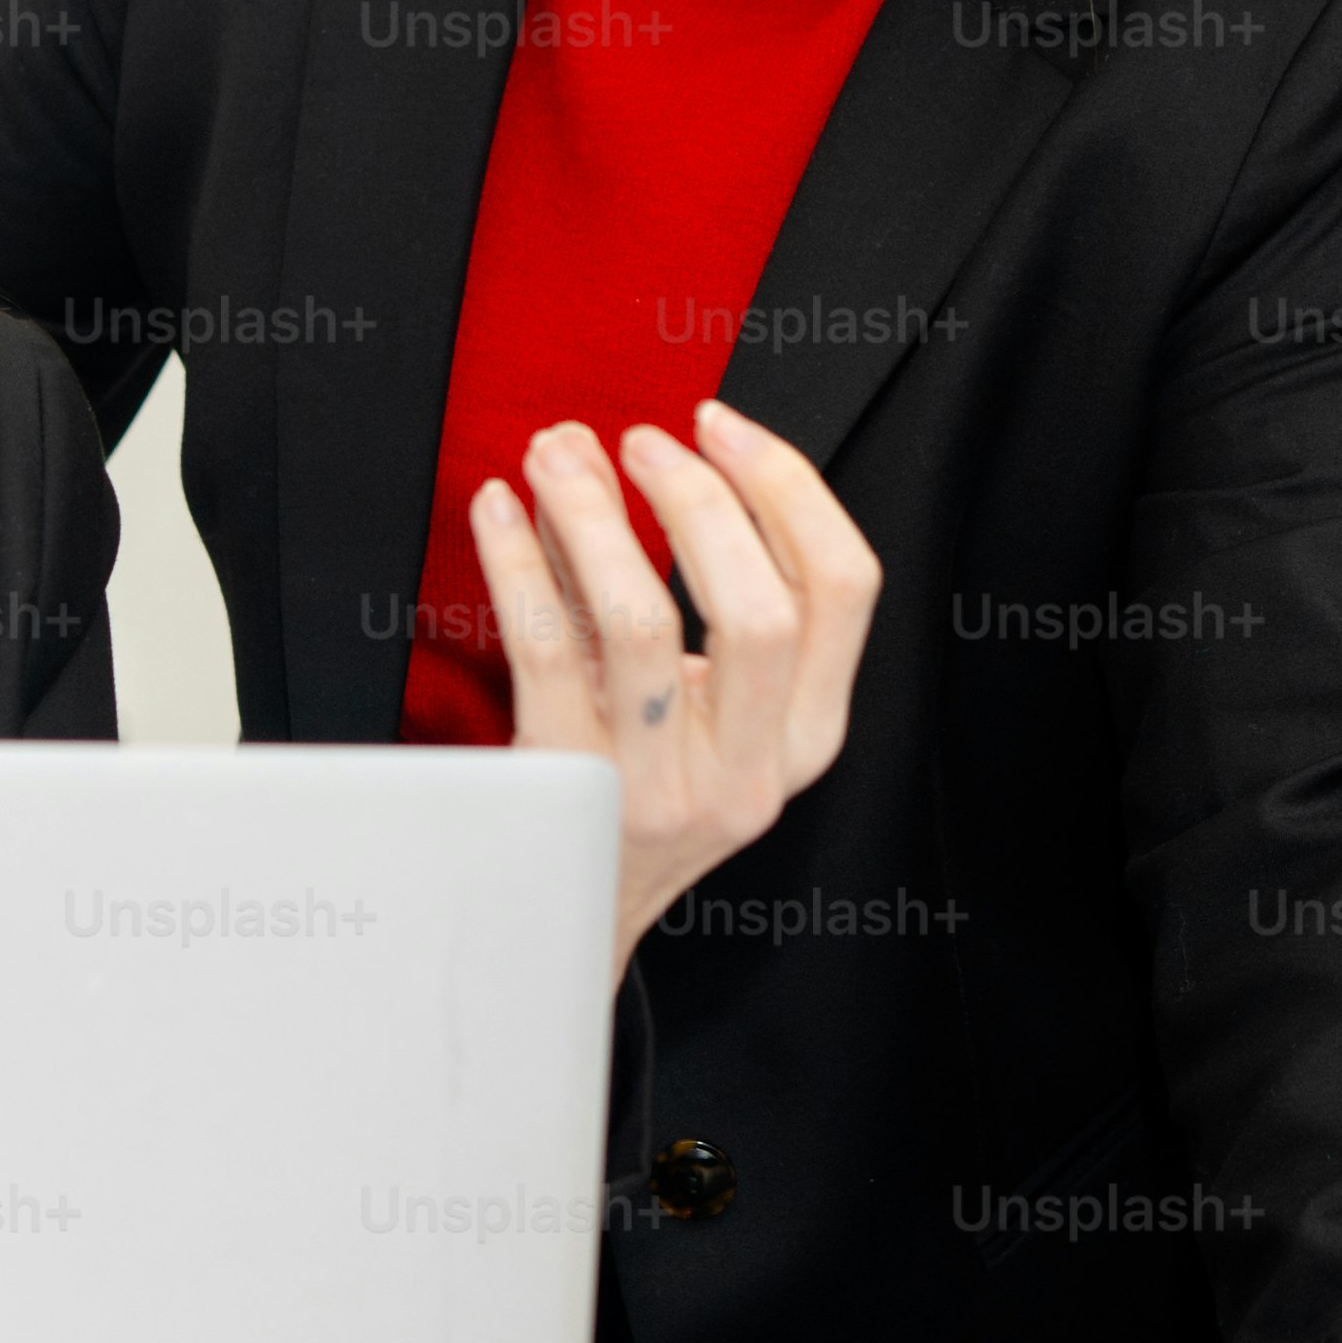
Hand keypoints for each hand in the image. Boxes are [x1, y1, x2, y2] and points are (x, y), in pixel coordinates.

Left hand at [466, 396, 879, 970]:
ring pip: (644, 624)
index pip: (842, 587)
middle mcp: (751, 771)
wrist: (566, 915)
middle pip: (760, 609)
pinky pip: (546, 651)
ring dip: (597, 517)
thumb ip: (673, 579)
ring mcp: (662, 791)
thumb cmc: (636, 787)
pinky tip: (499, 512)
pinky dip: (517, 563)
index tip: (721, 427)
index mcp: (807, 735)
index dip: (786, 488)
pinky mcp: (572, 790)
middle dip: (700, 501)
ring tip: (557, 457)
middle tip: (640, 441)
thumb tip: (603, 453)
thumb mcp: (697, 702)